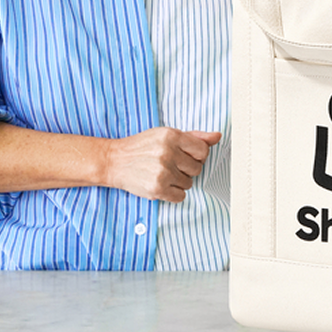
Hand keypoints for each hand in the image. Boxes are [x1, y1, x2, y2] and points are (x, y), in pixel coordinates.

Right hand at [102, 127, 221, 201]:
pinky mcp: (157, 188)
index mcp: (172, 135)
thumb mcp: (166, 135)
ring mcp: (163, 171)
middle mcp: (168, 152)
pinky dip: (173, 193)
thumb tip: (217, 136)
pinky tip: (161, 184)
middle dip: (186, 169)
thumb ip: (194, 136)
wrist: (114, 161)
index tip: (186, 157)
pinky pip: (181, 196)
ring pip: (189, 183)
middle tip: (171, 165)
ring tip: (163, 174)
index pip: (203, 150)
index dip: (197, 156)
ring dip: (179, 181)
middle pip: (197, 168)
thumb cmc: (142, 147)